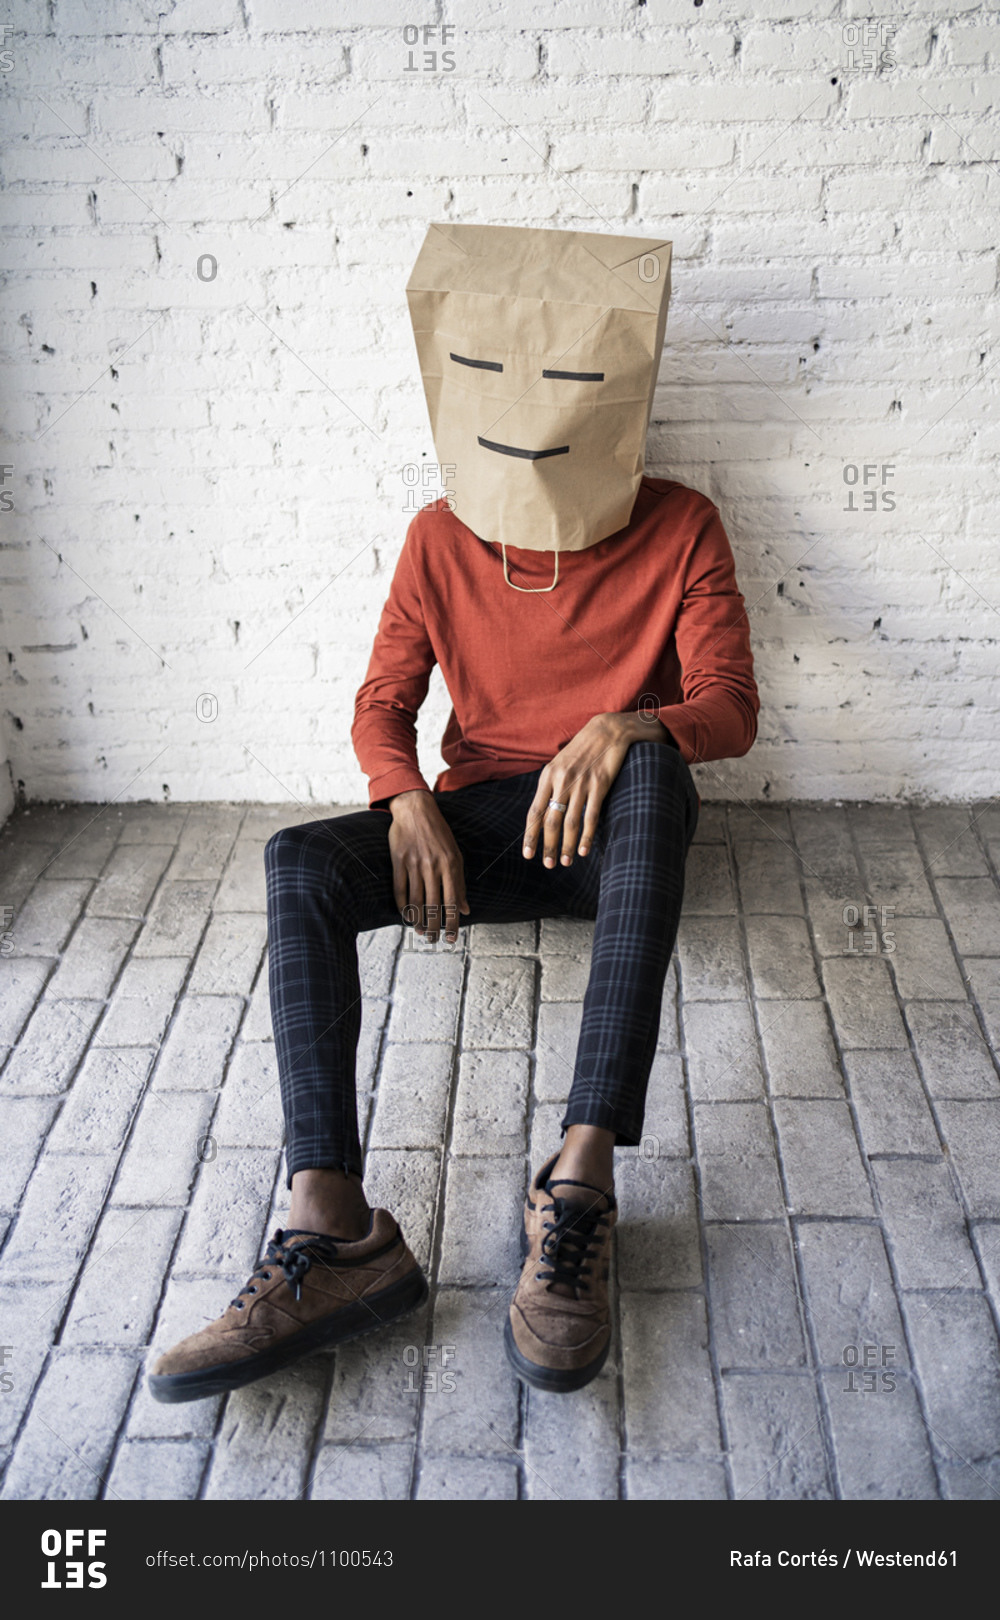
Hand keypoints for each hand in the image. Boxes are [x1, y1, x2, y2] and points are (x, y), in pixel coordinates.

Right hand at [387, 789, 469, 942]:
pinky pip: (400, 889)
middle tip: (435, 940)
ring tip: (422, 933)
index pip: (452, 901)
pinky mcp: (398, 861)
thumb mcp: (455, 855)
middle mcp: (432, 866)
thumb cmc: (439, 833)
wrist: (416, 810)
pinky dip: (403, 906)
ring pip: (416, 900)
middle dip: (436, 926)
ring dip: (419, 920)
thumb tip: (465, 909)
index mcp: (450, 864)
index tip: (452, 938)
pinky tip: (407, 916)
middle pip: (433, 905)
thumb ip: (459, 883)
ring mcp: (414, 864)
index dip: (452, 922)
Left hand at [523, 712, 668, 867]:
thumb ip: (550, 787)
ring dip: (568, 846)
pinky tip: (585, 850)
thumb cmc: (582, 750)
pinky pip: (591, 816)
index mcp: (547, 777)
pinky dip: (587, 836)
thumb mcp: (560, 764)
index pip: (534, 812)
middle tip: (548, 865)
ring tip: (566, 861)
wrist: (608, 730)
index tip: (528, 855)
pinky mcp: (599, 785)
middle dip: (548, 846)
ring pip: (570, 823)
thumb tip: (543, 813)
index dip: (530, 835)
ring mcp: (581, 783)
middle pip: (550, 821)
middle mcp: (561, 781)